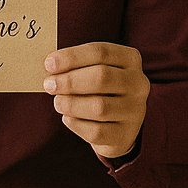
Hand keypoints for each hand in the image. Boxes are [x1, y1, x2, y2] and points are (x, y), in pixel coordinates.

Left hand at [44, 42, 148, 159]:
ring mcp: (135, 111)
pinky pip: (96, 132)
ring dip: (71, 104)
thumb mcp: (94, 70)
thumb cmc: (100, 90)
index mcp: (131, 59)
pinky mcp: (125, 135)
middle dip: (70, 80)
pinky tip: (68, 118)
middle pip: (102, 76)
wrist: (118, 126)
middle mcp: (138, 83)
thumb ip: (77, 65)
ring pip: (99, 107)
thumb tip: (51, 66)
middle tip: (49, 85)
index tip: (49, 64)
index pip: (100, 52)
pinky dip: (76, 124)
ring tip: (57, 102)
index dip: (72, 57)